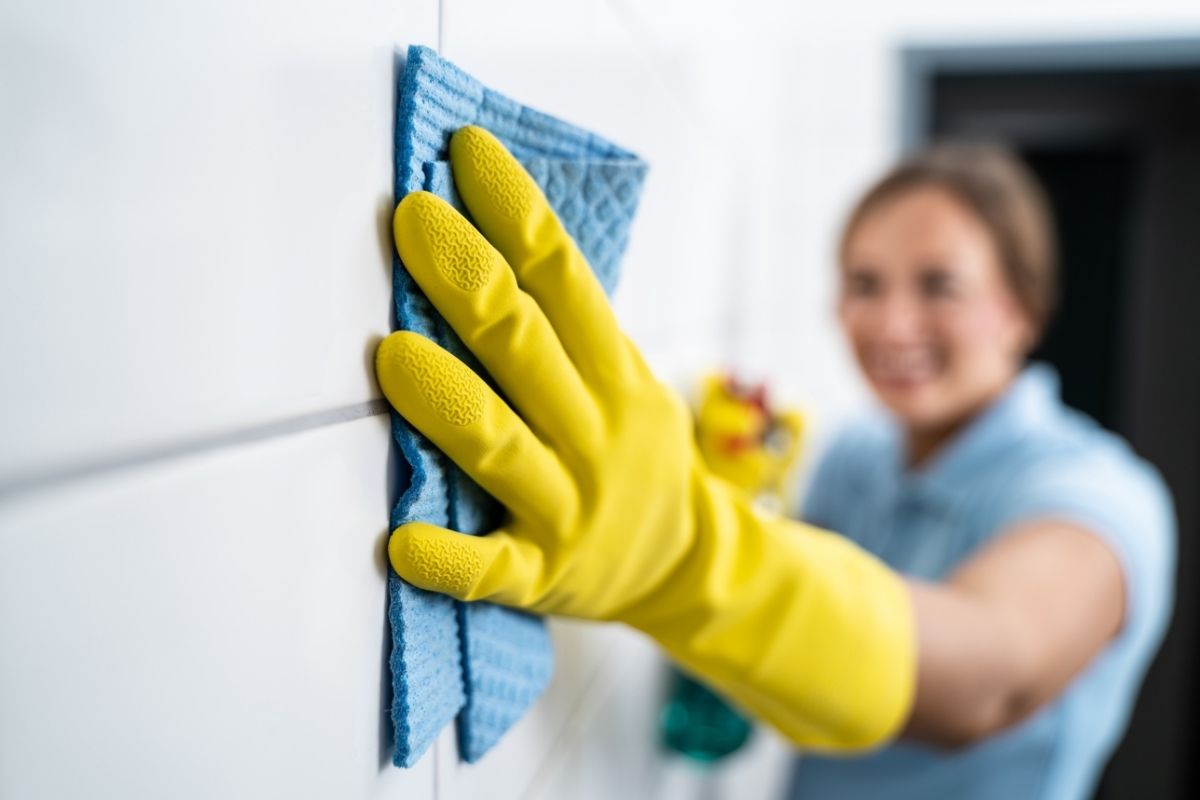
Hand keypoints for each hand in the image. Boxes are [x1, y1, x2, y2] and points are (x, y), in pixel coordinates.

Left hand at [376, 126, 915, 750]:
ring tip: (392, 354)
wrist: (687, 564)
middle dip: (468, 279)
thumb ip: (569, 330)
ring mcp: (572, 508)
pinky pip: (491, 569)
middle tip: (413, 221)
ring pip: (502, 447)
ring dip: (448, 399)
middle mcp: (599, 434)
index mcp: (618, 376)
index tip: (467, 155)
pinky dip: (448, 556)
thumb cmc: (632, 453)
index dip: (516, 213)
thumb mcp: (627, 380)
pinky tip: (400, 540)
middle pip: (528, 347)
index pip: (566, 278)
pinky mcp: (542, 575)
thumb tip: (486, 236)